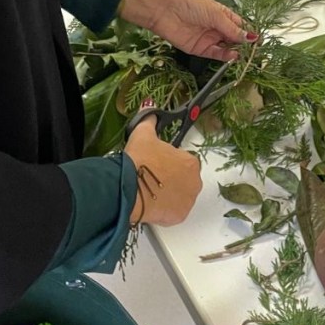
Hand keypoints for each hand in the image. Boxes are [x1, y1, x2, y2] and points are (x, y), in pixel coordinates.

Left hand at [119, 0, 252, 59]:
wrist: (163, 9)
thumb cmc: (189, 3)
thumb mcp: (215, 13)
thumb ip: (232, 28)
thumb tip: (250, 37)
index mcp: (221, 14)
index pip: (239, 25)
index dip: (248, 32)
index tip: (258, 40)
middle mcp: (215, 27)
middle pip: (234, 38)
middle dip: (244, 44)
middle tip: (254, 51)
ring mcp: (207, 38)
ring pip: (226, 47)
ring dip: (236, 51)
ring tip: (245, 55)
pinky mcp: (198, 49)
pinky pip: (215, 54)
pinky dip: (224, 57)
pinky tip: (233, 56)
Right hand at [125, 112, 202, 226]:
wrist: (130, 187)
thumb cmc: (140, 160)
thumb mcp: (143, 134)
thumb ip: (149, 121)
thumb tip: (149, 108)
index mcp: (190, 162)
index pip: (183, 162)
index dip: (168, 163)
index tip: (155, 165)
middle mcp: (195, 182)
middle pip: (184, 180)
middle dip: (170, 180)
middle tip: (151, 179)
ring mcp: (188, 202)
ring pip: (179, 197)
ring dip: (168, 195)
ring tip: (150, 192)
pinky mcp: (179, 217)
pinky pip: (173, 212)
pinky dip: (164, 210)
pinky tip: (151, 204)